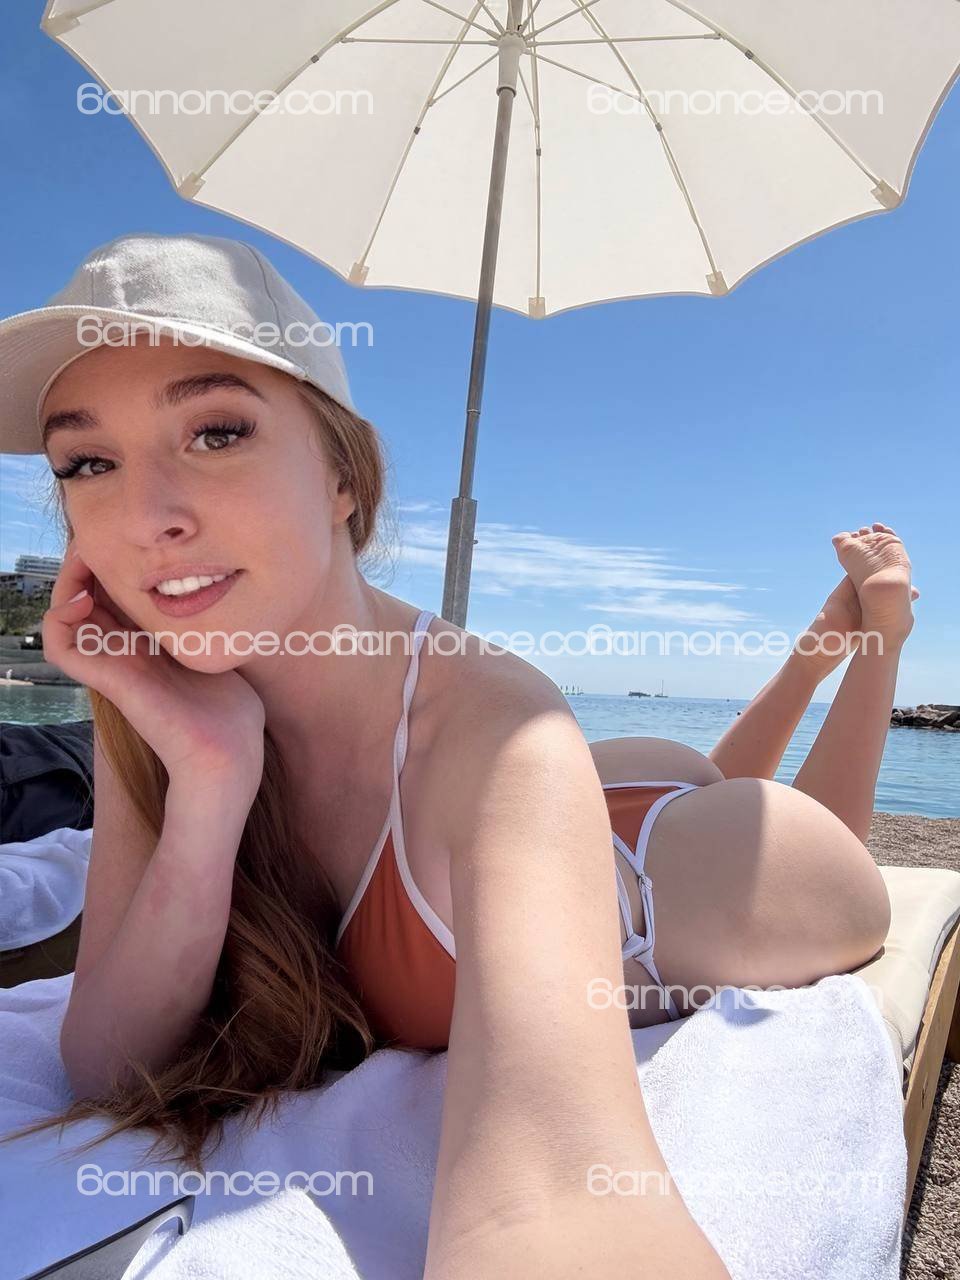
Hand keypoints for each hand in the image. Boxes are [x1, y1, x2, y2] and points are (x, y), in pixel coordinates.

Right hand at [42, 539, 265, 792]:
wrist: (229, 751)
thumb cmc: (233, 708)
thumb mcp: (223, 649)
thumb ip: (213, 622)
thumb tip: (223, 587)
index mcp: (149, 641)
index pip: (115, 592)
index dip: (114, 561)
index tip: (133, 541)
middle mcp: (124, 649)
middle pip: (86, 594)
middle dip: (91, 560)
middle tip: (103, 538)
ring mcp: (112, 662)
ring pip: (64, 612)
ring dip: (68, 580)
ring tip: (89, 559)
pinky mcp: (106, 678)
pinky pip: (59, 644)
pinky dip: (58, 617)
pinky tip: (83, 597)